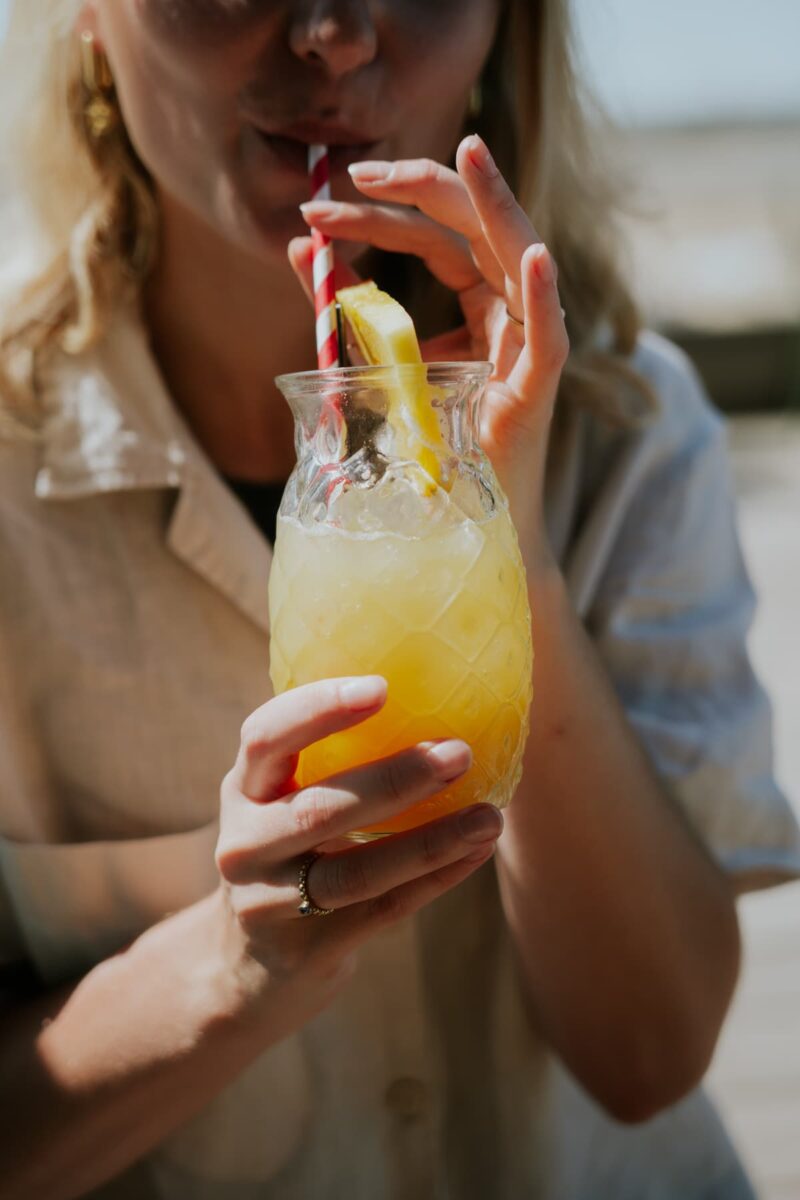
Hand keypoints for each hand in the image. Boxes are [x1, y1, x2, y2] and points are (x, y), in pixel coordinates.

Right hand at [216, 676, 501, 1019]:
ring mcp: (270, 904)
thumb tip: (436, 692)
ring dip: (431, 842)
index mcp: (244, 788)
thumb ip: (329, 758)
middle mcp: (245, 844)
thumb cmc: (289, 849)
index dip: (318, 709)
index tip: (381, 687)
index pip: (266, 738)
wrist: (249, 963)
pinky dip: (437, 878)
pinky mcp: (308, 952)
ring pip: (356, 873)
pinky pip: (383, 909)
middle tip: (459, 753)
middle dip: (394, 780)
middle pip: (318, 811)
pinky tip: (479, 850)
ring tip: (490, 816)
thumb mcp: (283, 799)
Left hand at [289, 134, 568, 562]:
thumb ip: (348, 307)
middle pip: (473, 229)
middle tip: (355, 172)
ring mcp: (528, 344)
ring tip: (469, 153)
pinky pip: (549, 335)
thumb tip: (299, 245)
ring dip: (493, 204)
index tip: (320, 206)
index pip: (435, 237)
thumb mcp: (380, 360)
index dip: (381, 213)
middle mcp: (509, 312)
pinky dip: (544, 297)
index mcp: (480, 303)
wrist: (460, 519)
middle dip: (419, 190)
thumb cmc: (428, 444)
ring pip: (520, 255)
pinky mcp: (539, 387)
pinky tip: (533, 258)